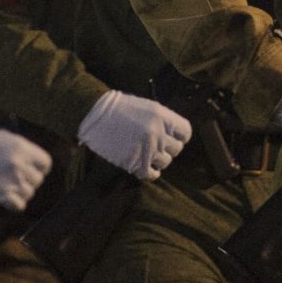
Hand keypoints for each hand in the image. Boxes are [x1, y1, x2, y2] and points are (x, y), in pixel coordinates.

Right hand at [0, 128, 53, 211]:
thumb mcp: (8, 138)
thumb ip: (25, 149)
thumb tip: (36, 161)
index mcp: (23, 149)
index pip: (46, 163)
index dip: (40, 167)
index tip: (34, 168)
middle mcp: (20, 165)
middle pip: (38, 180)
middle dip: (29, 179)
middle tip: (17, 176)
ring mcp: (11, 181)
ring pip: (29, 193)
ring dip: (22, 192)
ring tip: (10, 185)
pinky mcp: (2, 194)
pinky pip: (19, 205)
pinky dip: (15, 203)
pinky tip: (7, 197)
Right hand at [77, 90, 191, 180]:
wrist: (95, 115)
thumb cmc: (121, 109)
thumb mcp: (148, 108)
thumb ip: (164, 121)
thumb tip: (176, 135)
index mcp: (162, 117)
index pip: (186, 132)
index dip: (180, 136)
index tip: (174, 137)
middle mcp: (158, 133)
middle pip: (177, 149)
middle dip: (168, 147)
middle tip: (157, 144)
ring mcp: (147, 149)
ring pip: (166, 162)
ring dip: (158, 159)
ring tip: (148, 153)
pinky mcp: (135, 163)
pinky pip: (152, 174)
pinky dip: (151, 172)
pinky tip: (145, 166)